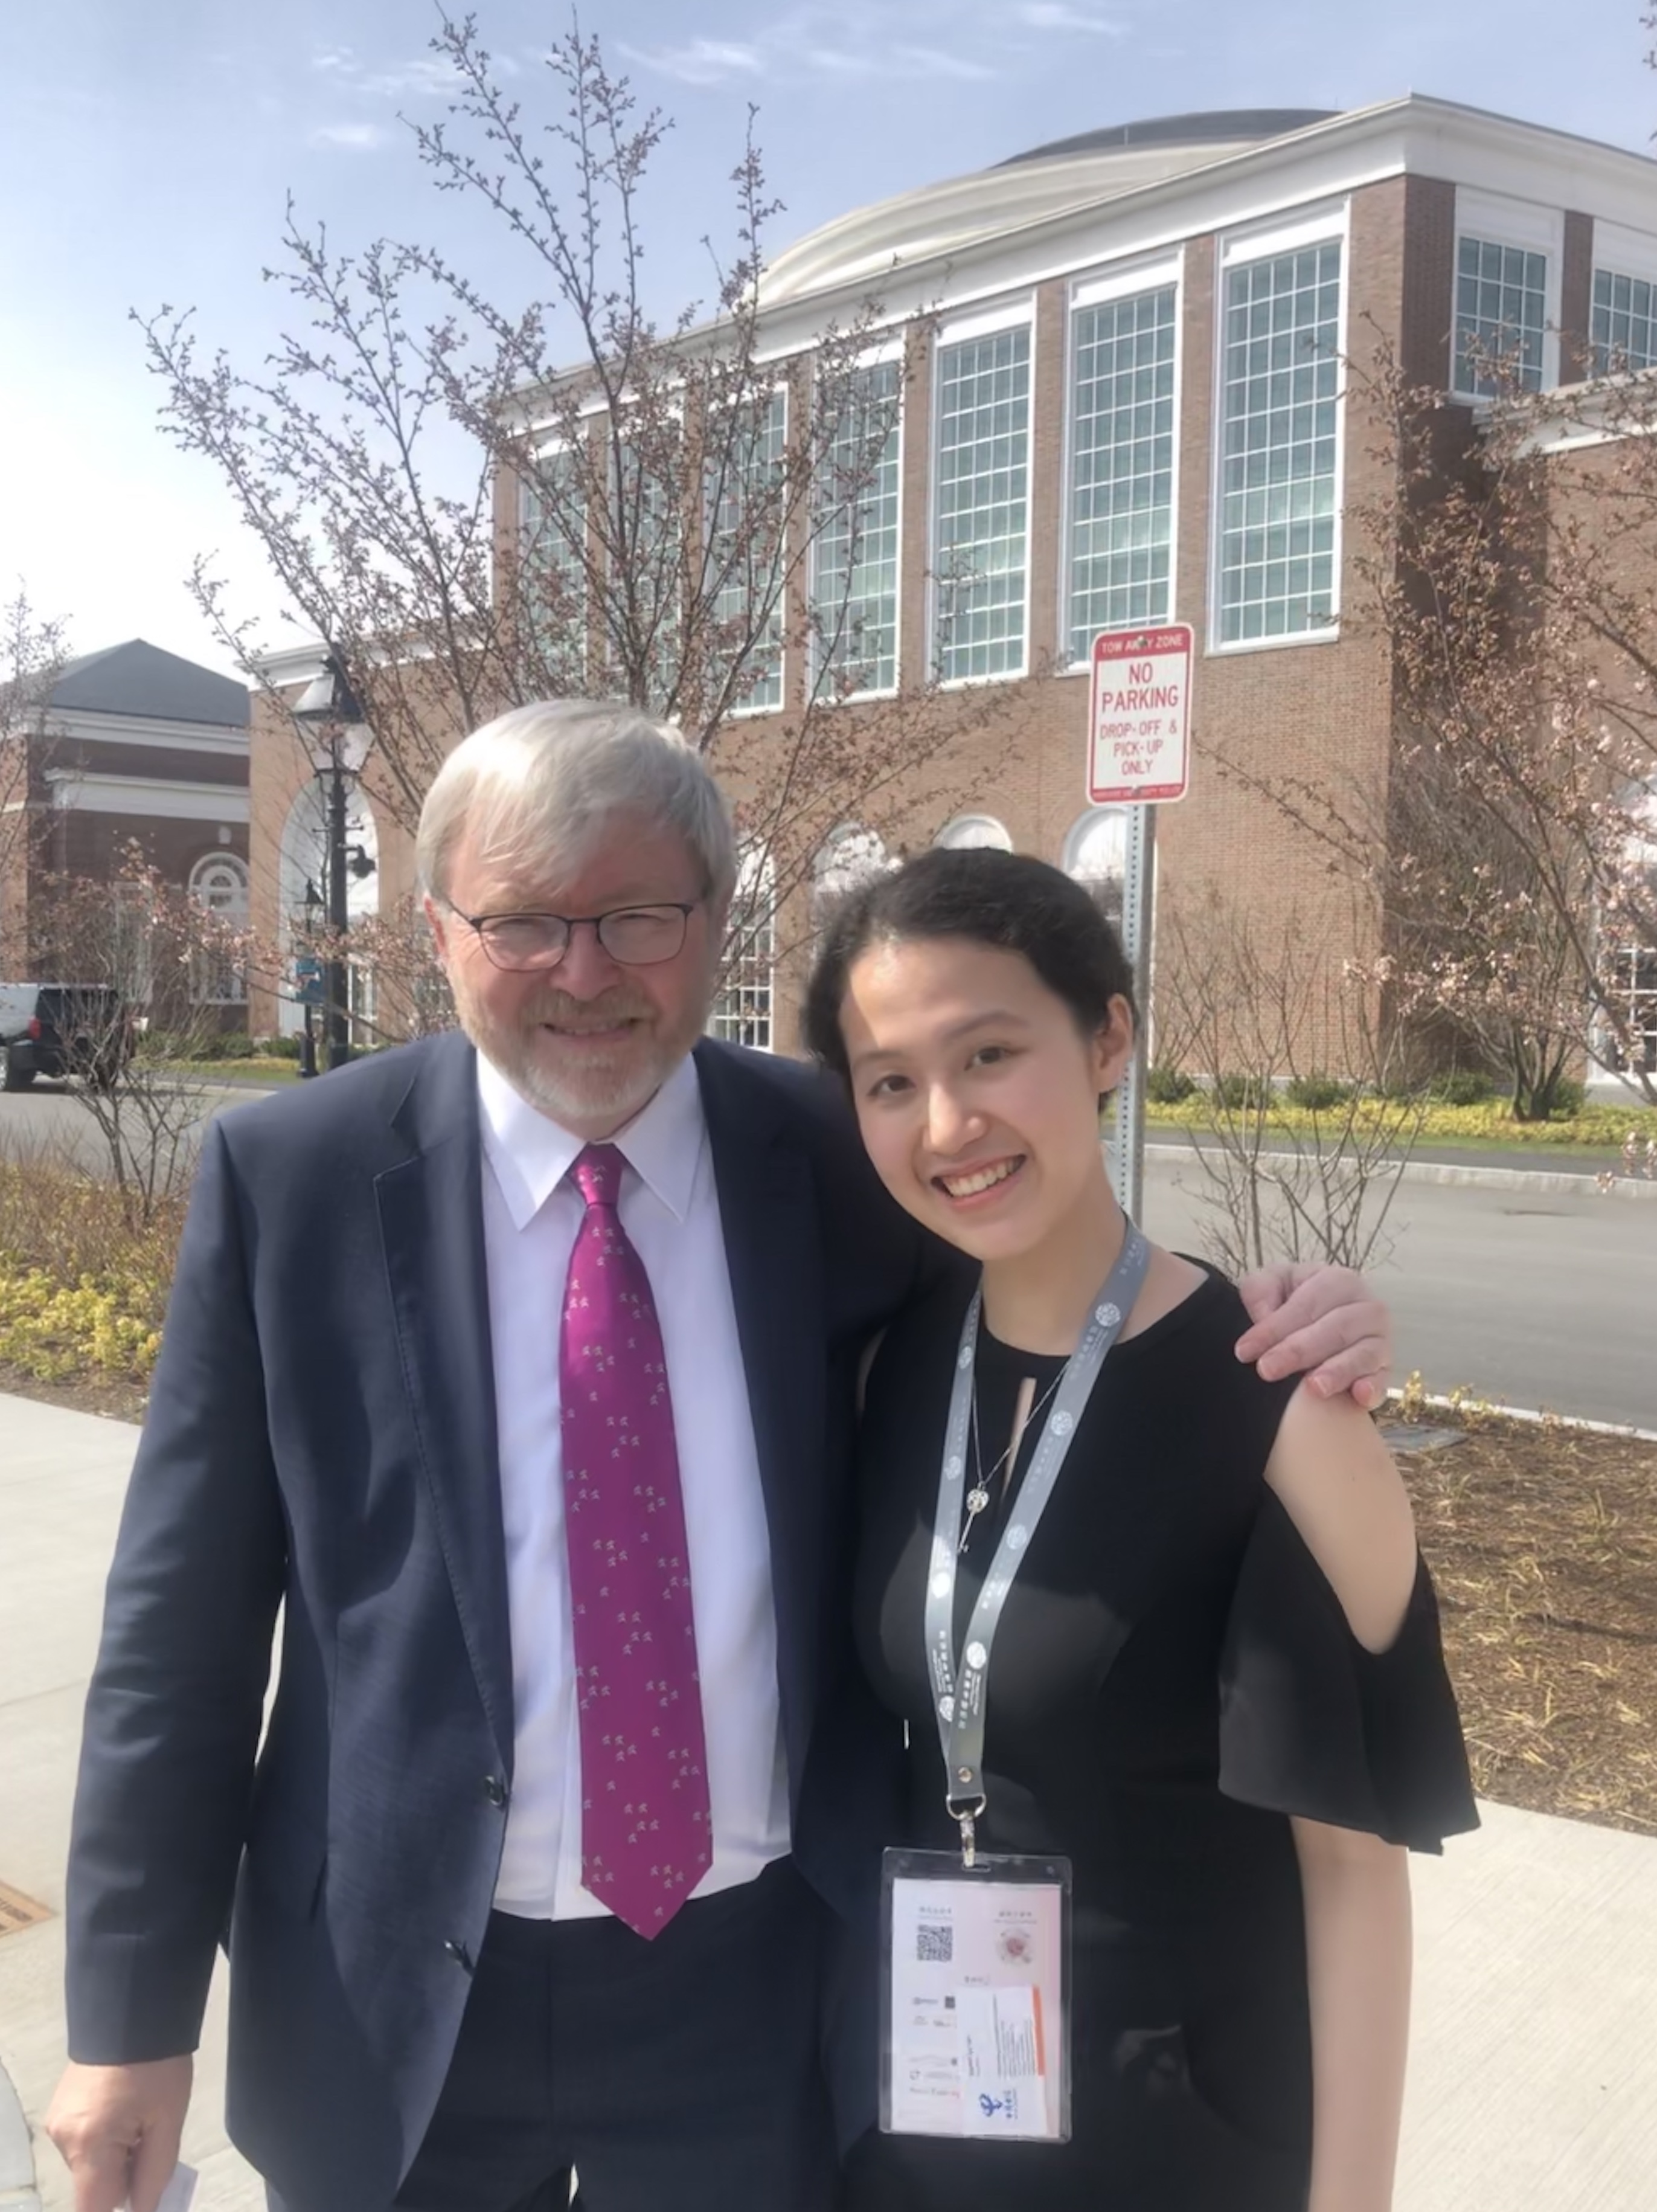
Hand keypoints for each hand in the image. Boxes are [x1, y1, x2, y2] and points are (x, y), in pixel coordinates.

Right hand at [45, 2056, 192, 2211]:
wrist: (134, 2009)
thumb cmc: (158, 2065)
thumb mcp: (167, 2122)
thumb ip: (154, 2175)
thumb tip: (143, 2210)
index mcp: (89, 2144)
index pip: (93, 2209)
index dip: (121, 2208)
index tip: (143, 2192)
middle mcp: (63, 2138)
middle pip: (93, 2187)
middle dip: (123, 2178)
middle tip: (152, 2144)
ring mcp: (57, 2121)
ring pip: (89, 2165)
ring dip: (116, 2158)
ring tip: (142, 2120)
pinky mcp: (59, 2108)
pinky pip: (83, 2143)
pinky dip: (105, 2140)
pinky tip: (125, 2111)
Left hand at [1234, 1262, 1390, 1409]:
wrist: (1318, 1327)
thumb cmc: (1294, 1303)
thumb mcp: (1272, 1285)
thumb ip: (1261, 1290)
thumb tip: (1264, 1315)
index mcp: (1339, 1281)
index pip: (1307, 1303)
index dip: (1275, 1326)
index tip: (1245, 1350)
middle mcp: (1366, 1307)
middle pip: (1335, 1328)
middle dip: (1298, 1350)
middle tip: (1267, 1370)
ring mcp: (1380, 1340)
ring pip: (1362, 1354)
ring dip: (1337, 1371)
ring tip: (1312, 1388)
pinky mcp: (1384, 1370)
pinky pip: (1382, 1380)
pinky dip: (1373, 1388)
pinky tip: (1359, 1396)